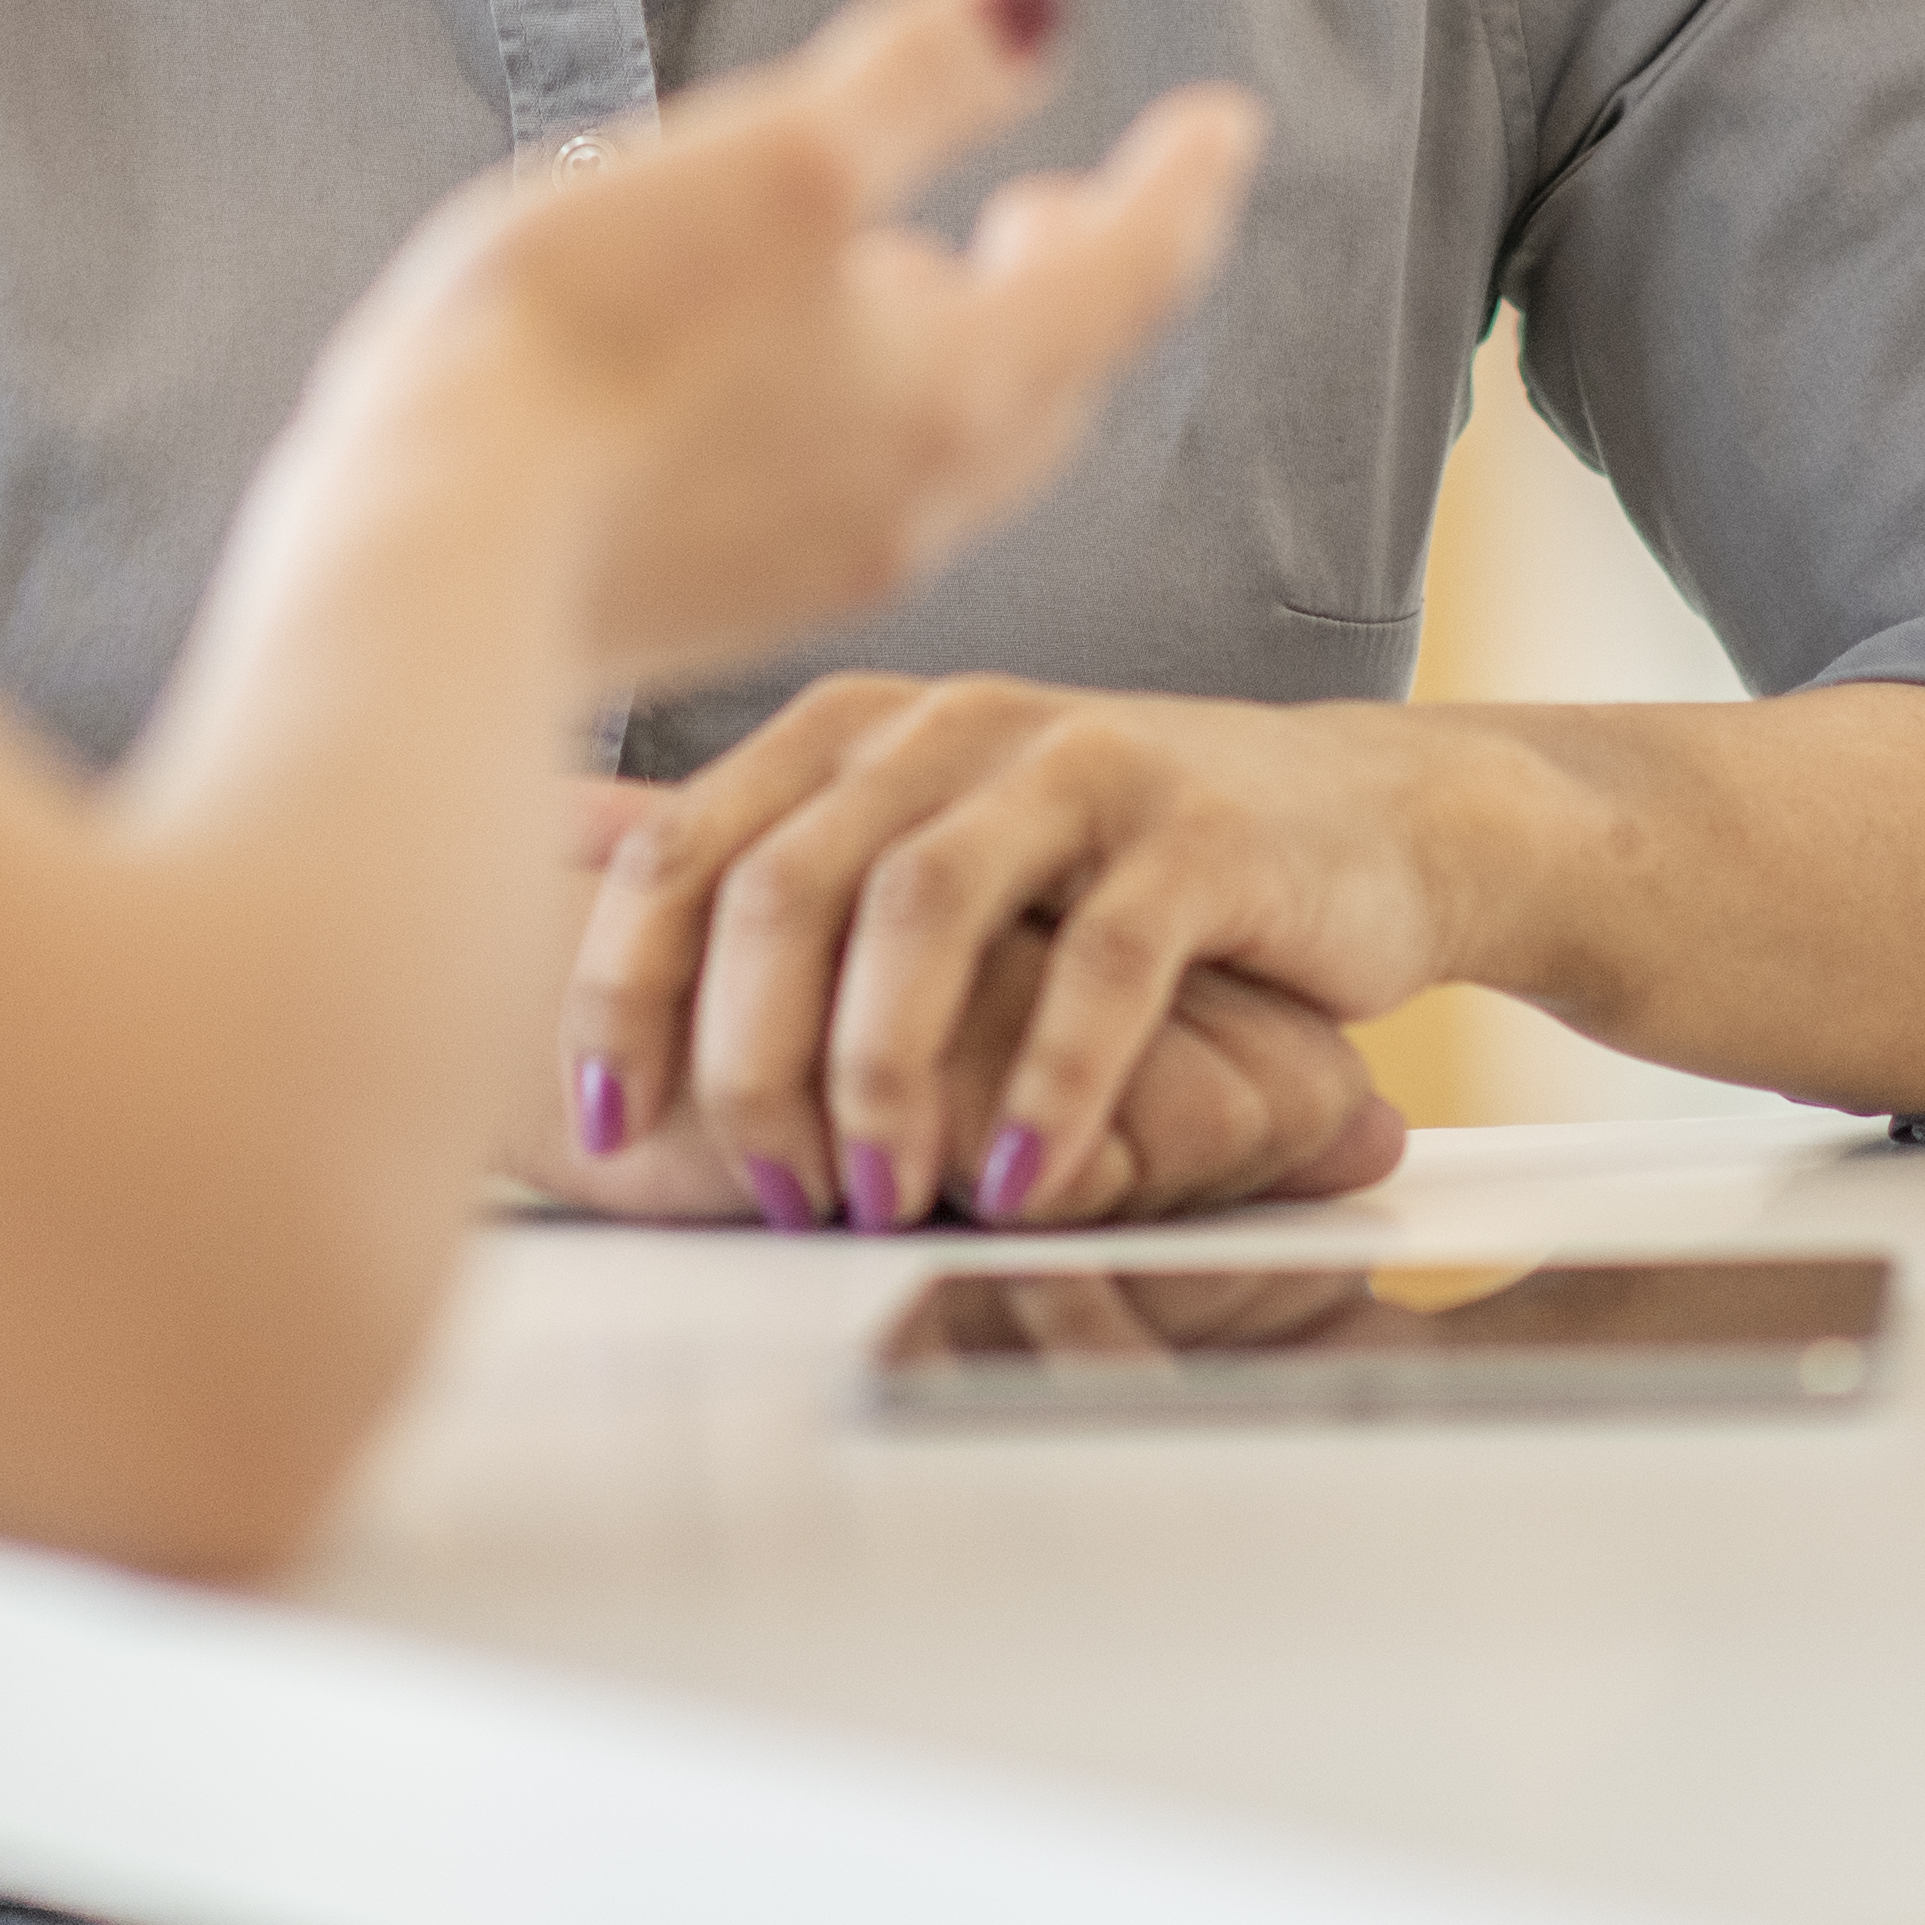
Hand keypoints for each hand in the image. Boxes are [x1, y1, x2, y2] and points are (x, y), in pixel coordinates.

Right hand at [309, 0, 1262, 691]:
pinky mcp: (718, 604)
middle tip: (1068, 202)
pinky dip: (874, 411)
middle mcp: (917, 499)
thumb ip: (911, 83)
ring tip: (923, 271)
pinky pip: (854, 494)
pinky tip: (787, 379)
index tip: (1226, 121)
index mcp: (958, 388)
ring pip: (953, 444)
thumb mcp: (768, 163)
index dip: (1182, 182)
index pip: (1126, 271)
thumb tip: (1035, 8)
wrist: (424, 575)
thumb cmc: (590, 345)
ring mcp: (816, 567)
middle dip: (1081, 277)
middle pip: (1053, 373)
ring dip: (972, 348)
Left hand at [570, 669, 1457, 1234]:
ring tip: (877, 1198)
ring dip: (880, 1073)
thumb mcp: (931, 854)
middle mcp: (947, 726)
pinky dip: (1046, 1082)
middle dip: (748, 1058)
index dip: (622, 988)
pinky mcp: (1199, 831)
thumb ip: (782, 892)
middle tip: (762, 1190)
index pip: (681, 848)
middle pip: (784, 884)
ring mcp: (1077, 767)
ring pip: (923, 908)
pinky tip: (1015, 1178)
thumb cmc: (1119, 865)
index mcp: (851, 734)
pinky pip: (1104, 961)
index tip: (599, 1122)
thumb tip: (559, 949)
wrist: (1365, 820)